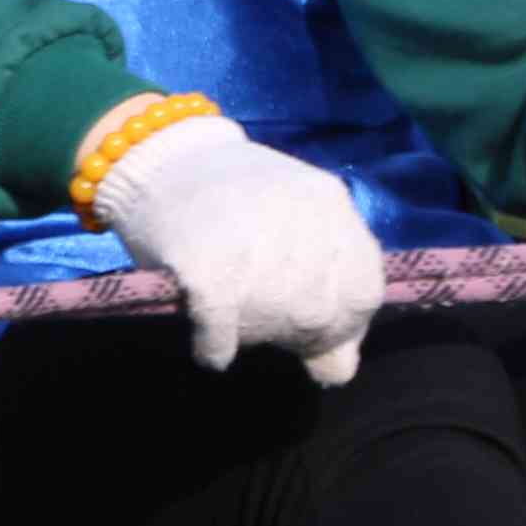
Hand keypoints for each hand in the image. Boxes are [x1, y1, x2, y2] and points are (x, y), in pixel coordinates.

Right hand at [90, 112, 383, 384]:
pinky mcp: (205, 258)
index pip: (365, 289)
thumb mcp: (296, 223)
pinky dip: (215, 346)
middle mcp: (302, 216)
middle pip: (320, 311)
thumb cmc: (232, 199)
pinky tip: (210, 345)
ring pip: (275, 319)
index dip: (344, 324)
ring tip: (234, 323)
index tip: (313, 330)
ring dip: (253, 335)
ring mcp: (253, 236)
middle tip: (263, 326)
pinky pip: (221, 327)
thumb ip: (329, 281)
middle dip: (297, 333)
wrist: (161, 156)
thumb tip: (339, 370)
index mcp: (330, 204)